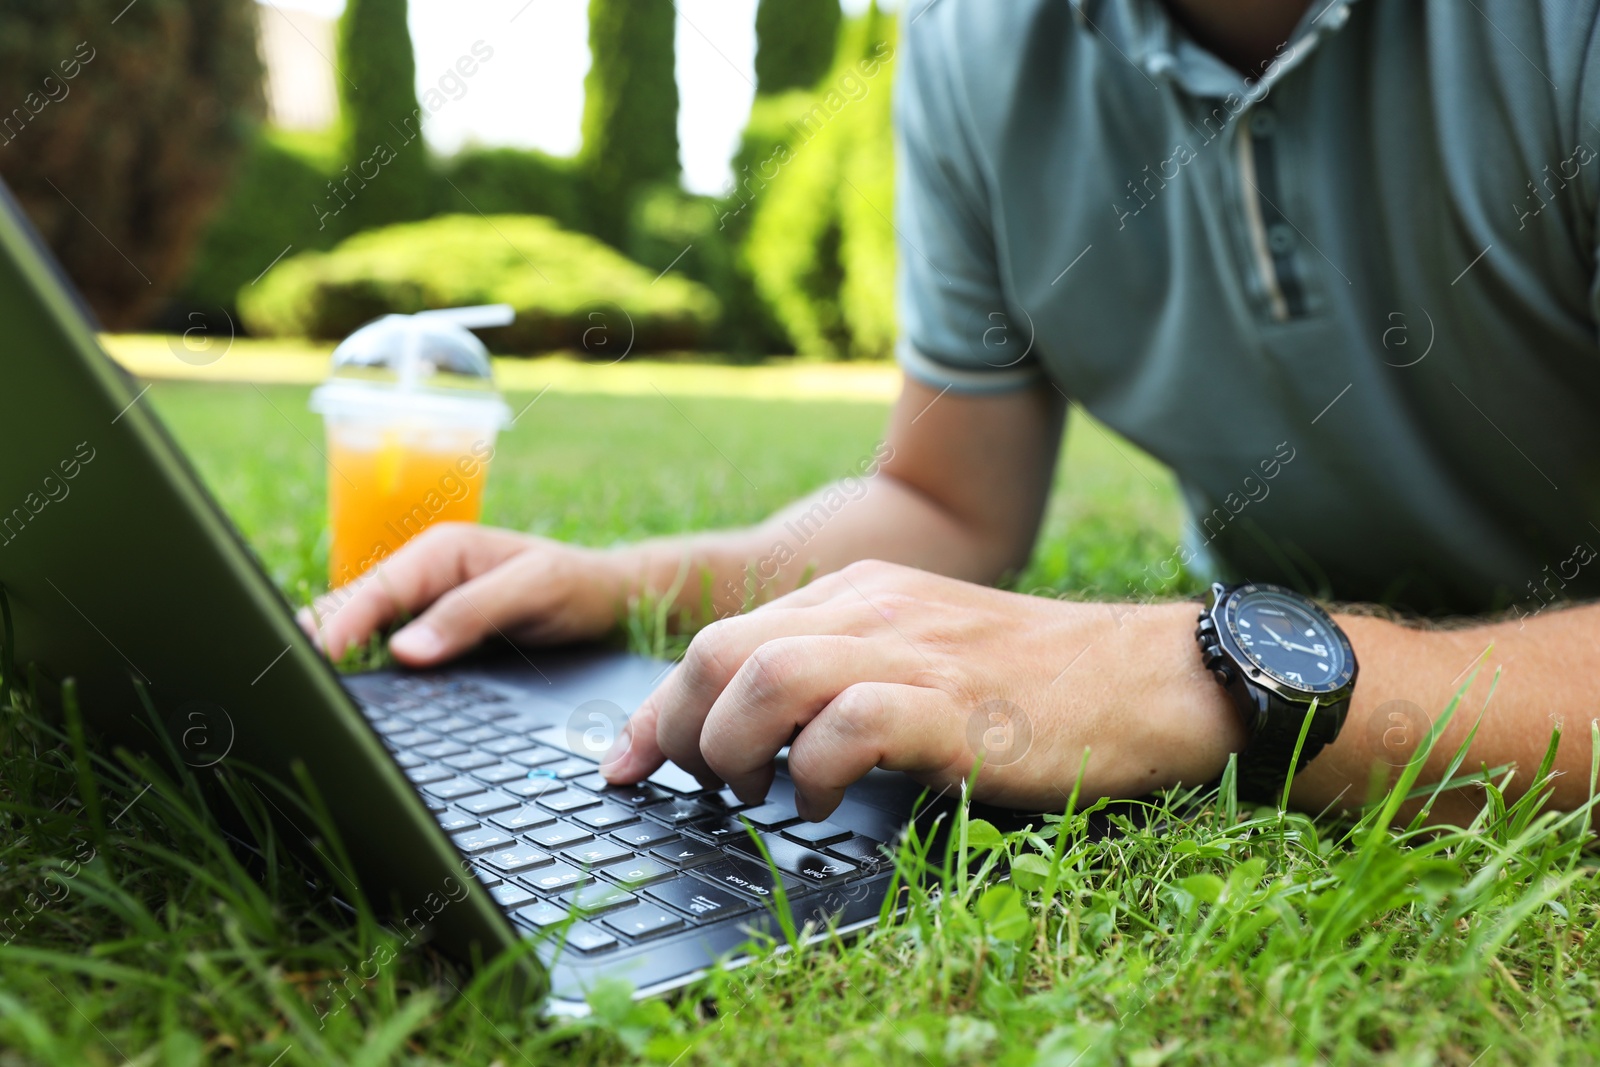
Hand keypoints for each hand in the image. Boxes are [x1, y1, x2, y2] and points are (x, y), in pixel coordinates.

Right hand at [297, 523, 625, 664]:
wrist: (610, 597)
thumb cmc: (576, 586)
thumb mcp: (534, 590)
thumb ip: (472, 614)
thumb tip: (404, 650)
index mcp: (441, 551)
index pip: (376, 590)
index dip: (340, 624)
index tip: (313, 659)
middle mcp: (424, 575)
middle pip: (355, 609)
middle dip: (317, 638)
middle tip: (280, 679)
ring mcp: (424, 605)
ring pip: (363, 631)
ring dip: (332, 656)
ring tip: (295, 693)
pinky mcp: (432, 634)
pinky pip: (385, 649)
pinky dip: (361, 669)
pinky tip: (343, 697)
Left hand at [599, 560, 1243, 817]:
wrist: (1147, 678)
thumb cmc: (1032, 685)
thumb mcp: (921, 654)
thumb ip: (842, 672)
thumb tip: (754, 733)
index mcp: (857, 592)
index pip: (720, 639)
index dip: (656, 709)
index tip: (625, 764)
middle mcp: (871, 607)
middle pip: (718, 650)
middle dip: (678, 731)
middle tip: (702, 787)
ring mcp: (911, 650)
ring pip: (762, 678)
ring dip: (734, 751)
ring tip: (761, 794)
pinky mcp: (952, 704)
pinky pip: (843, 727)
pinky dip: (811, 775)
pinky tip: (823, 805)